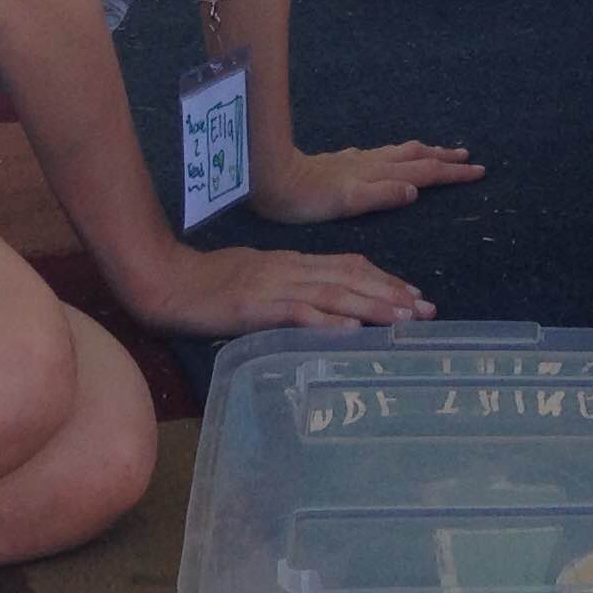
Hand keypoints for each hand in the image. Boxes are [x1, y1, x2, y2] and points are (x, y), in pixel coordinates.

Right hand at [123, 240, 434, 336]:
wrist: (166, 280)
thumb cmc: (207, 284)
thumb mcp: (257, 279)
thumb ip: (289, 287)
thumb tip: (322, 304)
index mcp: (291, 262)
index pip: (347, 266)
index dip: (383, 280)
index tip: (413, 296)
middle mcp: (290, 269)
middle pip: (350, 277)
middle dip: (391, 293)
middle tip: (425, 310)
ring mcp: (274, 286)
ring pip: (334, 292)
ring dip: (372, 306)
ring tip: (403, 319)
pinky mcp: (256, 307)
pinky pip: (298, 312)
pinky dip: (328, 320)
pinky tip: (351, 330)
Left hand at [253, 140, 484, 222]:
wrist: (270, 177)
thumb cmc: (305, 199)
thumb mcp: (345, 202)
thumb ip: (380, 194)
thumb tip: (416, 189)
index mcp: (377, 173)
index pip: (423, 171)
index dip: (451, 173)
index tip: (479, 172)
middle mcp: (371, 163)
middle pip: (416, 156)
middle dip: (445, 158)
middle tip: (470, 159)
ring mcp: (357, 161)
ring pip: (400, 152)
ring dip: (426, 152)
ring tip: (442, 152)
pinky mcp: (343, 162)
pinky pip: (383, 155)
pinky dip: (400, 155)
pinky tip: (391, 157)